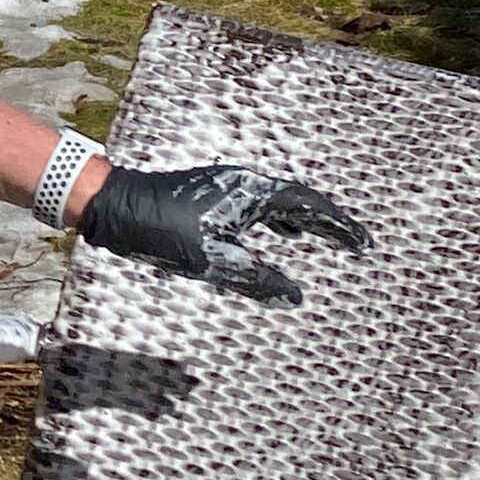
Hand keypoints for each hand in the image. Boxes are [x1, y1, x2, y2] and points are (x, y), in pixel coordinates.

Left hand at [76, 160, 367, 305]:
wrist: (116, 206)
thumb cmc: (164, 231)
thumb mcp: (214, 262)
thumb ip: (257, 280)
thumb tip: (295, 297)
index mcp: (252, 193)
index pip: (309, 206)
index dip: (339, 225)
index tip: (363, 243)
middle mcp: (244, 183)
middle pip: (299, 200)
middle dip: (328, 221)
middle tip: (354, 241)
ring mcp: (227, 186)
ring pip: (277, 201)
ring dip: (303, 218)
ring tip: (322, 236)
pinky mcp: (212, 194)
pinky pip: (258, 205)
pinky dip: (277, 218)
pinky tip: (277, 233)